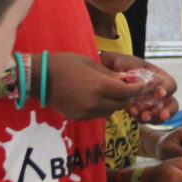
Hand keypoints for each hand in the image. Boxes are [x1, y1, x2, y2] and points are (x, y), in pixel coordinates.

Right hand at [46, 52, 171, 120]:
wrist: (40, 78)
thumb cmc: (65, 64)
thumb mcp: (91, 64)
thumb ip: (110, 74)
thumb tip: (128, 80)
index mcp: (99, 86)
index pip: (126, 92)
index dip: (137, 88)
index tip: (141, 84)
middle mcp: (94, 102)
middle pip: (120, 104)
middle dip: (127, 96)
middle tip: (129, 87)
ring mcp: (85, 112)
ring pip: (110, 111)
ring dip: (115, 103)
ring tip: (112, 92)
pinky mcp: (78, 117)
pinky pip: (97, 114)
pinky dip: (102, 108)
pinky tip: (97, 98)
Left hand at [98, 52, 179, 122]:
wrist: (108, 72)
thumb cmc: (120, 64)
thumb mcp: (125, 61)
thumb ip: (131, 68)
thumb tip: (132, 78)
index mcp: (159, 77)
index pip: (170, 84)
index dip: (168, 89)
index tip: (160, 93)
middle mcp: (157, 92)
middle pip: (171, 104)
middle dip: (168, 111)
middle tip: (162, 115)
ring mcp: (150, 103)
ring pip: (159, 115)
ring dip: (153, 117)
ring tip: (142, 117)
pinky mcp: (141, 111)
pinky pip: (145, 118)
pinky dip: (140, 118)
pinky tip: (132, 113)